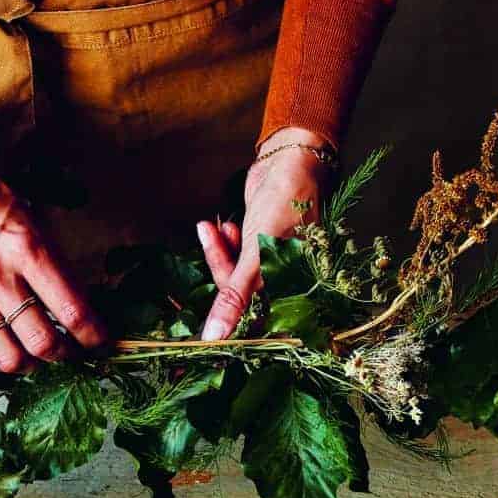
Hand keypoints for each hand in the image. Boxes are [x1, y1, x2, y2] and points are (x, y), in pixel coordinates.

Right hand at [0, 136, 106, 372]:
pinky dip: (0, 364)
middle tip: (74, 348)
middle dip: (68, 354)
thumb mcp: (37, 224)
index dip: (94, 335)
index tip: (101, 341)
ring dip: (34, 364)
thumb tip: (83, 307)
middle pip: (43, 343)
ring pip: (11, 360)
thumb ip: (59, 267)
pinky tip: (11, 350)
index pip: (71, 310)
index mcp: (28, 252)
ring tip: (41, 353)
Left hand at [198, 128, 333, 339]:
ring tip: (213, 227)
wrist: (292, 159)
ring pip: (235, 273)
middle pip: (242, 295)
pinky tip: (221, 224)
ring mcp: (274, 263)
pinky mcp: (260, 246)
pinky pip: (236, 256)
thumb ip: (234, 297)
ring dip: (219, 251)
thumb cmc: (285, 204)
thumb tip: (213, 338)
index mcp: (294, 289)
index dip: (229, 317)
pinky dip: (224, 242)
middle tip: (210, 236)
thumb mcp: (256, 254)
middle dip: (221, 266)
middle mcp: (286, 281)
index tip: (203, 313)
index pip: (256, 319)